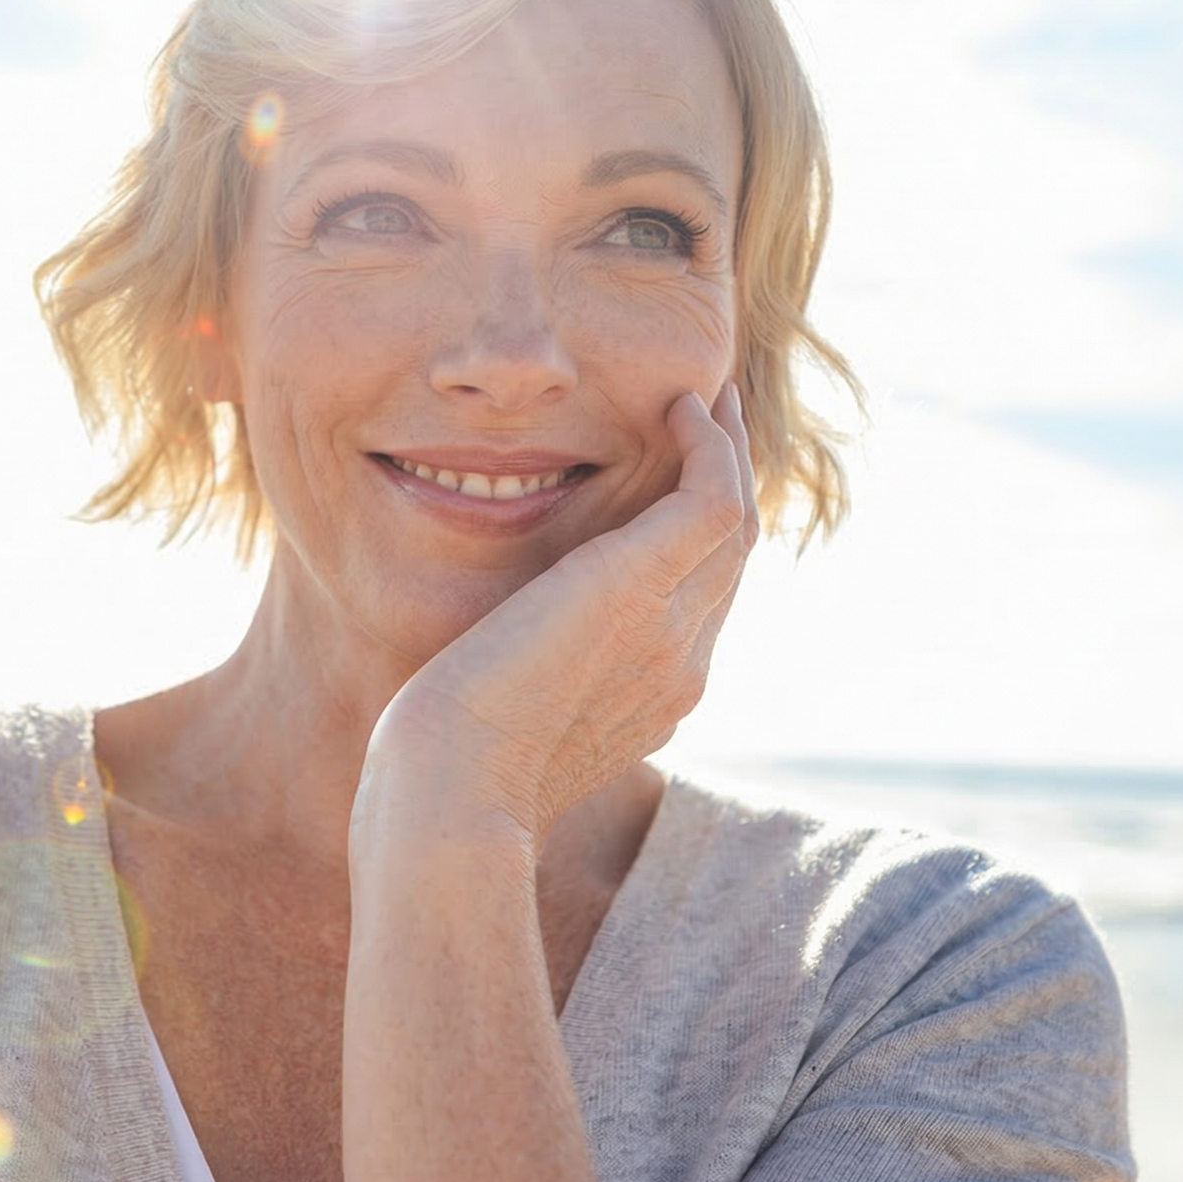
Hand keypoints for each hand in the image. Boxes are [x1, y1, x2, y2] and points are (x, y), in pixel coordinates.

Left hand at [353, 383, 759, 855]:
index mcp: (655, 698)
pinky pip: (713, 499)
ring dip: (726, 448)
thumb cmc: (447, 762)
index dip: (694, 535)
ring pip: (736, 520)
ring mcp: (674, 631)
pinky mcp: (642, 588)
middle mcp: (683, 667)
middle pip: (731, 555)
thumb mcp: (506, 715)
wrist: (451, 787)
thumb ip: (532, 678)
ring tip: (702, 394)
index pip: (699, 602)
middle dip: (724, 479)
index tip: (672, 480)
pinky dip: (707, 447)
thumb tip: (510, 650)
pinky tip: (676, 405)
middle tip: (707, 414)